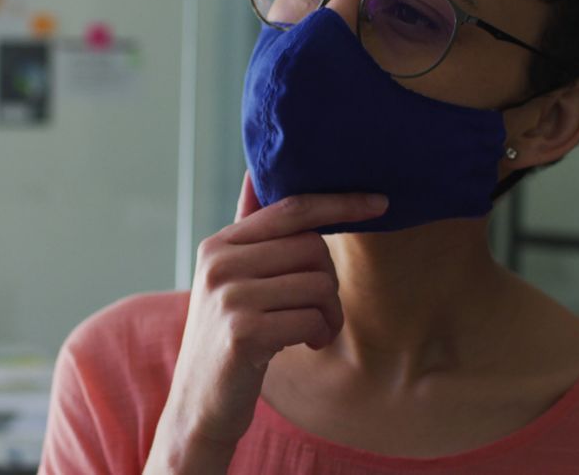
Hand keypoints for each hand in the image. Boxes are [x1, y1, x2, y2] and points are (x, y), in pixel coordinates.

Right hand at [156, 172, 387, 452]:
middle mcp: (219, 263)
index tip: (380, 203)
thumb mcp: (230, 279)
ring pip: (318, 284)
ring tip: (313, 331)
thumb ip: (248, 232)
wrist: (198, 406)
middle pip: (312, 248)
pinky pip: (312, 318)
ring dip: (329, 313)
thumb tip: (254, 173)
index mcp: (219, 244)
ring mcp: (228, 296)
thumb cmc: (230, 339)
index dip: (339, 203)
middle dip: (330, 281)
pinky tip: (304, 345)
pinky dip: (319, 334)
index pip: (291, 209)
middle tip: (321, 310)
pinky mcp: (242, 332)